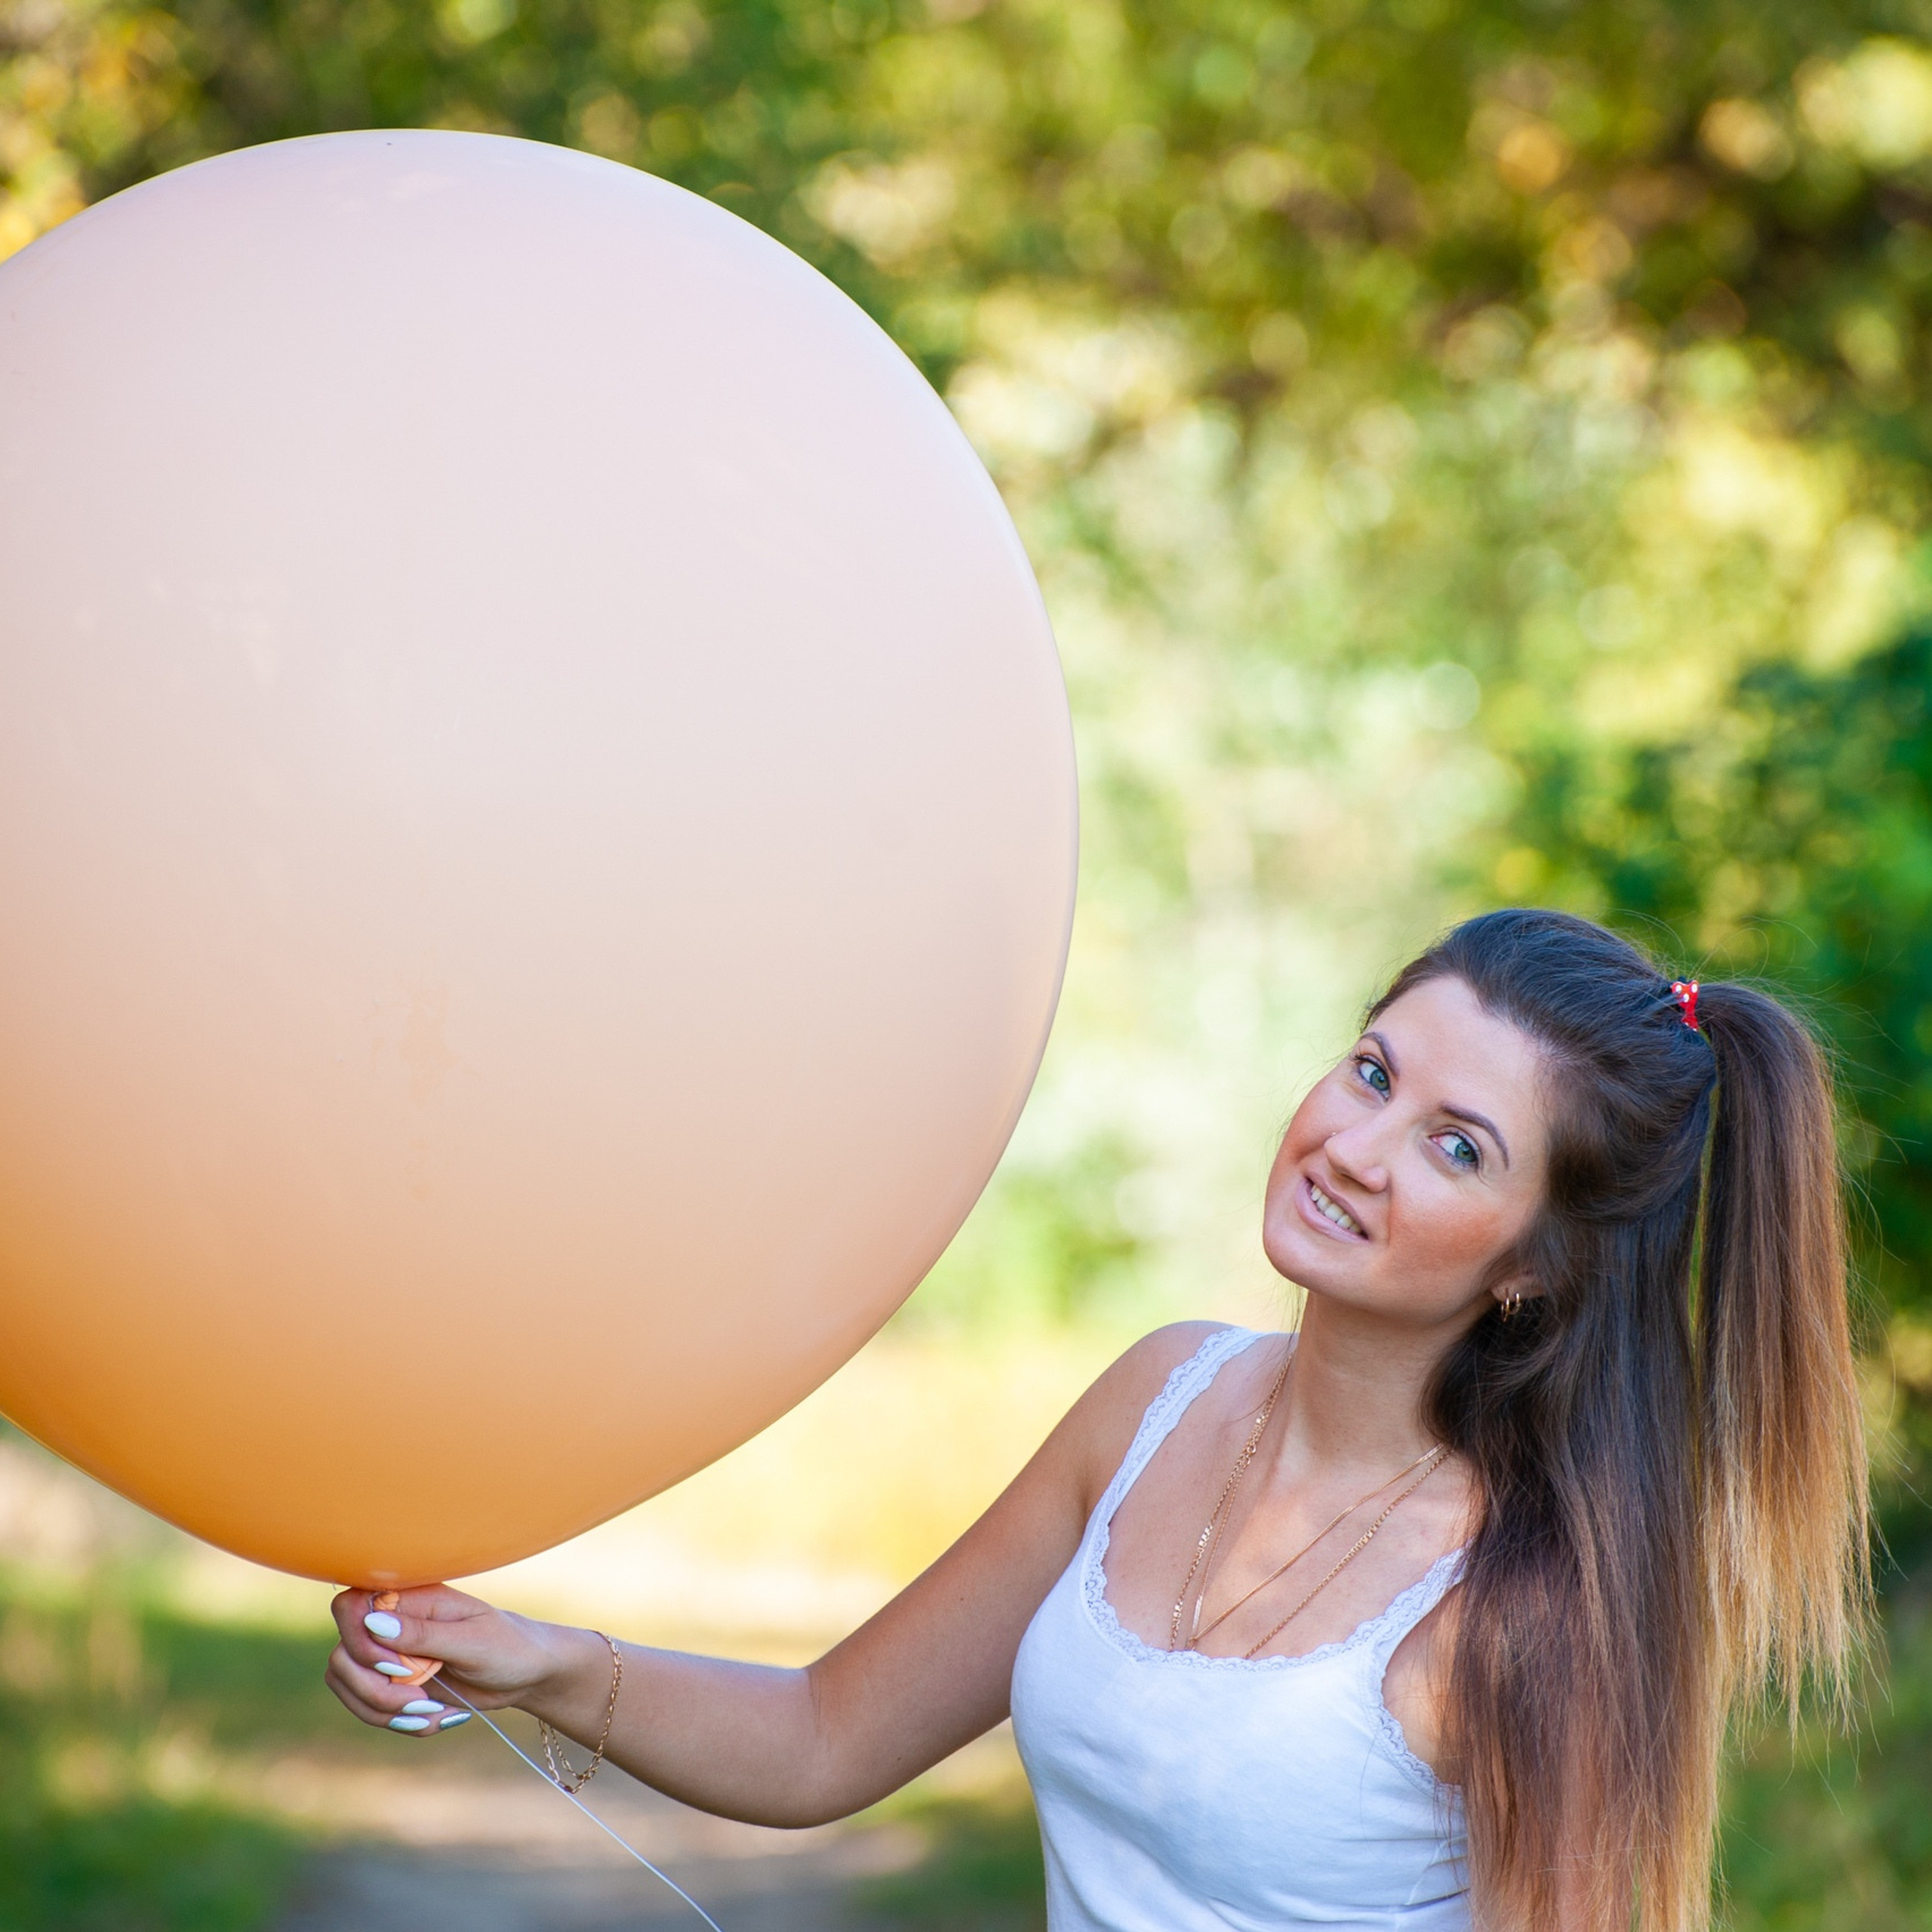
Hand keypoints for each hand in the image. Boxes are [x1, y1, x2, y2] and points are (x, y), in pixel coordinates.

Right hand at [325, 1583, 585, 1737]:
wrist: (525, 1673)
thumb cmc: (507, 1645)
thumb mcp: (472, 1641)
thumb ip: (424, 1634)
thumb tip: (373, 1621)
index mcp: (411, 1597)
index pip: (350, 1606)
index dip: (359, 1641)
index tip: (399, 1666)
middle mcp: (391, 1622)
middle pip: (343, 1657)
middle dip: (374, 1691)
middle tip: (421, 1701)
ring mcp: (386, 1654)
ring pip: (347, 1686)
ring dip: (384, 1712)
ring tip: (430, 1715)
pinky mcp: (390, 1684)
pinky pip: (368, 1708)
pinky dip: (397, 1723)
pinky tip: (436, 1720)